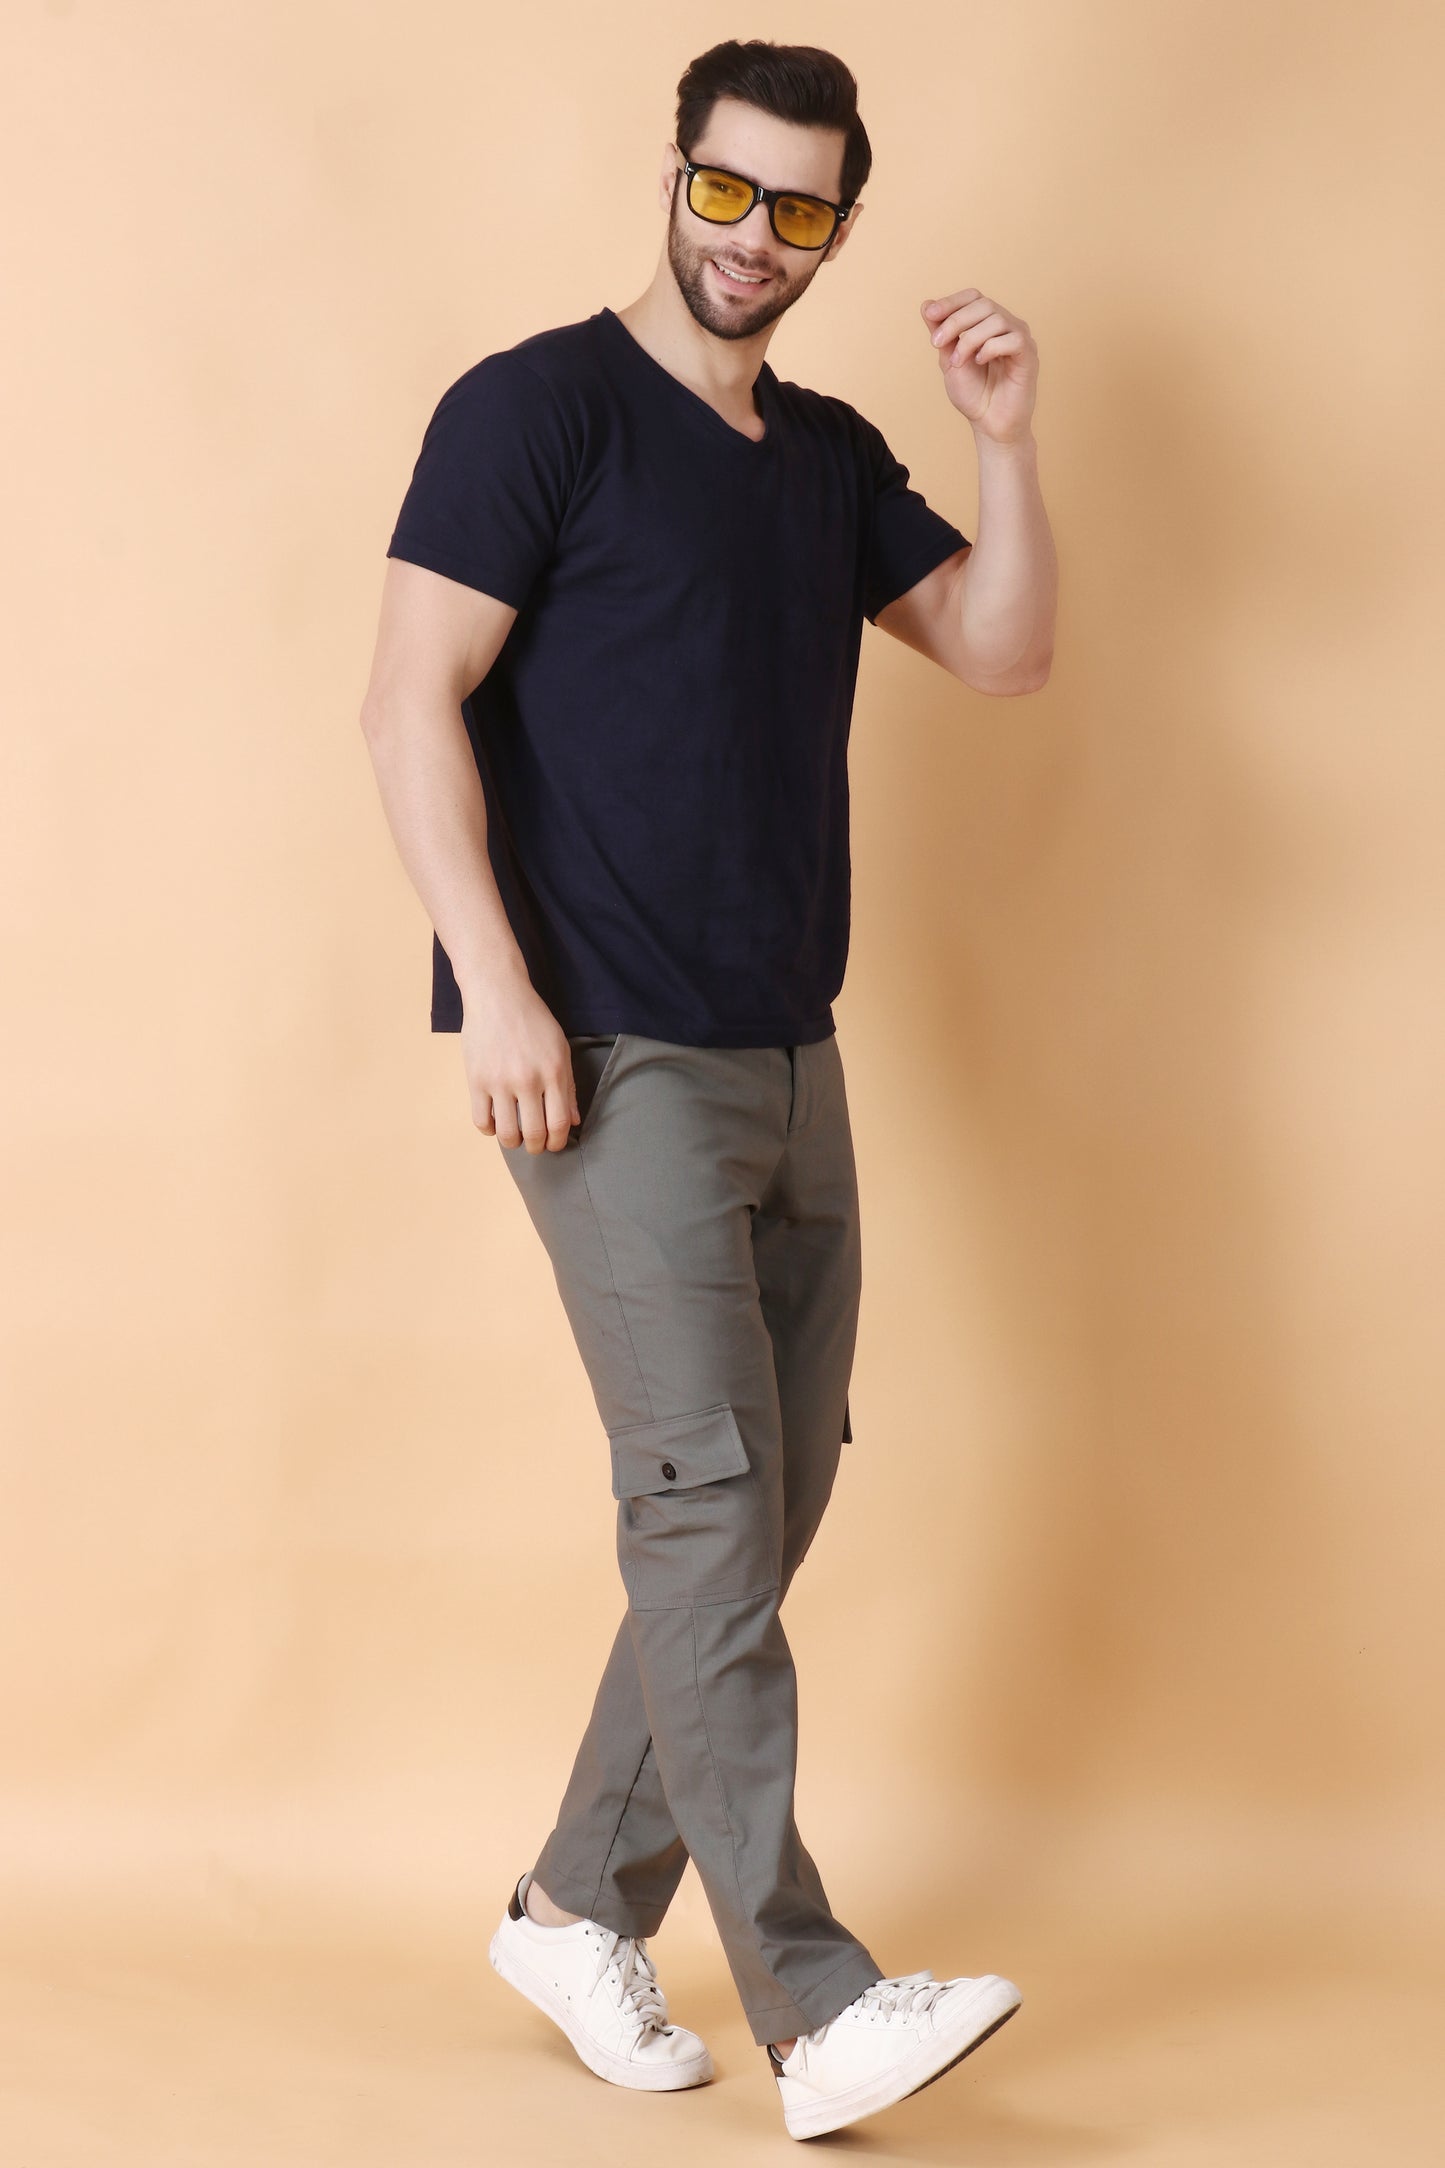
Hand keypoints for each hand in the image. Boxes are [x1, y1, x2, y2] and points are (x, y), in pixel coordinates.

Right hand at [459, 980, 578, 1153]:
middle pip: (534, 1133)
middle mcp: (528, 1080)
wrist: (497, 994)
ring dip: (512, 1142)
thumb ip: (569, 1086)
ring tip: (514, 1136)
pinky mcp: (476, 1080)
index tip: (554, 1144)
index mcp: (554, 1072)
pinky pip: (481, 1121)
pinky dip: (489, 1129)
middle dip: (536, 1146)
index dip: (558, 1142)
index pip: (560, 1123)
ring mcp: (500, 1082)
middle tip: (534, 1144)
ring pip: (506, 1133)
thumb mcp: (560, 1047)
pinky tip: (494, 1122)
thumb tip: (574, 1121)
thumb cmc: (533, 1019)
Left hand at [919, 288, 1037, 443]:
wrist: (989, 425)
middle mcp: (1007, 326)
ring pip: (996, 319)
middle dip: (955, 321)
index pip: (973, 297)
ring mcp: (1020, 339)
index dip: (952, 301)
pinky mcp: (1029, 356)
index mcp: (988, 324)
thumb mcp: (949, 360)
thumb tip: (927, 304)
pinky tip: (980, 362)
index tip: (931, 314)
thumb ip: (941, 333)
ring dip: (969, 339)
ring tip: (958, 362)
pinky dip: (990, 348)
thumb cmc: (974, 395)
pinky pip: (1013, 339)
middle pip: (984, 304)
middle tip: (937, 344)